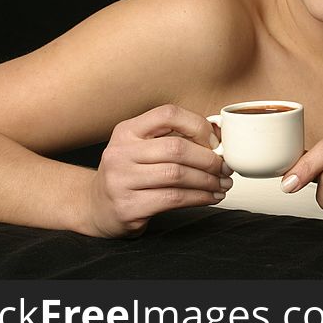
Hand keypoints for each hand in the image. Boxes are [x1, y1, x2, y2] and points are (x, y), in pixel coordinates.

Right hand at [86, 104, 231, 236]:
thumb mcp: (143, 148)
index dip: (197, 125)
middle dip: (209, 159)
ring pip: (177, 175)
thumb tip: (219, 135)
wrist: (97, 208)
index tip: (215, 143)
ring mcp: (120, 181)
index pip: (168, 114)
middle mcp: (120, 153)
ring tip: (222, 185)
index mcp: (127, 130)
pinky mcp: (128, 207)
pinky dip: (199, 198)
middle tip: (225, 168)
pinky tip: (210, 197)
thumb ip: (174, 138)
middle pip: (176, 148)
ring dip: (208, 181)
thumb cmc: (130, 174)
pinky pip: (173, 199)